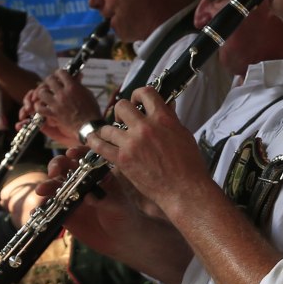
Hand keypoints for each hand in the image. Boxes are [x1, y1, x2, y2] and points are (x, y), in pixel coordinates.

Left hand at [34, 69, 100, 144]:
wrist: (90, 126)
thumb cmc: (91, 110)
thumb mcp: (87, 93)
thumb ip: (79, 84)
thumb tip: (77, 75)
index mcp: (73, 87)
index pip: (61, 72)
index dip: (59, 73)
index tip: (59, 77)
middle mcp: (63, 94)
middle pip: (49, 80)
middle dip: (49, 81)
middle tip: (51, 85)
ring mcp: (57, 104)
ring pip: (42, 93)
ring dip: (43, 92)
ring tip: (46, 95)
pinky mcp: (54, 114)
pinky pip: (40, 108)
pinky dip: (39, 106)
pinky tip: (42, 106)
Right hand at [39, 147, 141, 254]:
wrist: (121, 240)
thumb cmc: (125, 216)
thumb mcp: (119, 206)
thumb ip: (104, 199)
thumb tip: (89, 195)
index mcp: (97, 174)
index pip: (85, 158)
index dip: (77, 153)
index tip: (71, 154)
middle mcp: (81, 182)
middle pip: (65, 167)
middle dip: (56, 165)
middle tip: (54, 171)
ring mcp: (71, 196)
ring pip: (55, 186)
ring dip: (46, 186)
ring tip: (41, 190)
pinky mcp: (64, 213)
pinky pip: (50, 208)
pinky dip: (41, 208)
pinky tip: (36, 211)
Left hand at [83, 88, 205, 210]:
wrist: (184, 190)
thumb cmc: (189, 166)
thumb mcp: (184, 135)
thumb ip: (171, 119)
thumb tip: (167, 105)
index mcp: (163, 119)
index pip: (146, 93)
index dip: (138, 95)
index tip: (136, 102)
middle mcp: (146, 127)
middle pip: (122, 106)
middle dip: (121, 112)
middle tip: (123, 121)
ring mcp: (132, 143)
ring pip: (108, 127)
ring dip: (109, 131)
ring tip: (112, 137)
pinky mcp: (123, 160)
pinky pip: (100, 146)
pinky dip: (95, 142)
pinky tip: (93, 140)